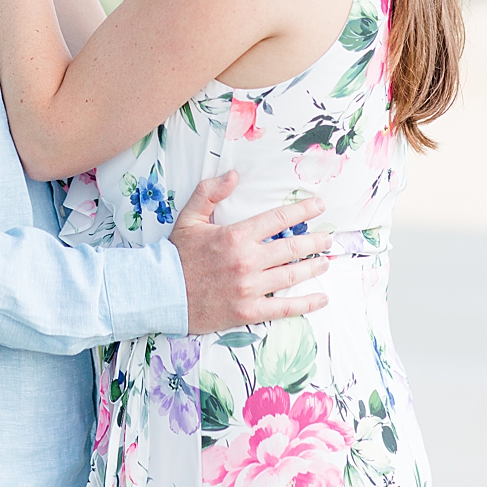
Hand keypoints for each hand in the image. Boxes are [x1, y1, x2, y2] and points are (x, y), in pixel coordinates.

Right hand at [169, 171, 331, 332]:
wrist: (160, 293)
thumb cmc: (177, 255)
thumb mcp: (189, 217)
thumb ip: (210, 192)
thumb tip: (233, 174)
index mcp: (236, 236)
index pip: (279, 219)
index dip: (304, 211)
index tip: (319, 206)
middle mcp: (247, 261)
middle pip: (292, 248)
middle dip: (315, 241)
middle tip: (327, 238)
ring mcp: (249, 288)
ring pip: (292, 275)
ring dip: (313, 267)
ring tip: (325, 261)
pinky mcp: (248, 311)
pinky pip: (284, 308)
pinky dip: (306, 303)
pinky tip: (321, 298)